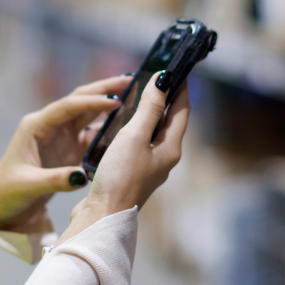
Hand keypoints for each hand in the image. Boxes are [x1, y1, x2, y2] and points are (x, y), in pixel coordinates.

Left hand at [0, 75, 130, 231]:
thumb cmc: (6, 192)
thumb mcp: (28, 186)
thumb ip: (55, 180)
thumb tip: (83, 175)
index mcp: (36, 126)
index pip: (67, 107)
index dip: (91, 102)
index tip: (115, 100)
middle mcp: (49, 126)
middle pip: (79, 101)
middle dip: (103, 89)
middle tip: (130, 79)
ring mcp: (59, 136)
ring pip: (87, 114)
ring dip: (107, 105)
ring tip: (134, 95)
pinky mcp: (67, 149)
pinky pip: (90, 135)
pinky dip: (106, 129)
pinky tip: (125, 127)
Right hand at [56, 71, 189, 245]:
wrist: (103, 217)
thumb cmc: (120, 177)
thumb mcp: (135, 137)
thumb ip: (150, 108)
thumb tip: (163, 80)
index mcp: (170, 149)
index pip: (181, 111)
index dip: (181, 88)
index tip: (178, 68)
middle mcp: (163, 158)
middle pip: (169, 121)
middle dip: (165, 98)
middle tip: (157, 76)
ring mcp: (147, 167)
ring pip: (152, 133)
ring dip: (148, 113)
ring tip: (139, 95)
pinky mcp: (131, 173)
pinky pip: (137, 143)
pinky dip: (133, 128)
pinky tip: (120, 124)